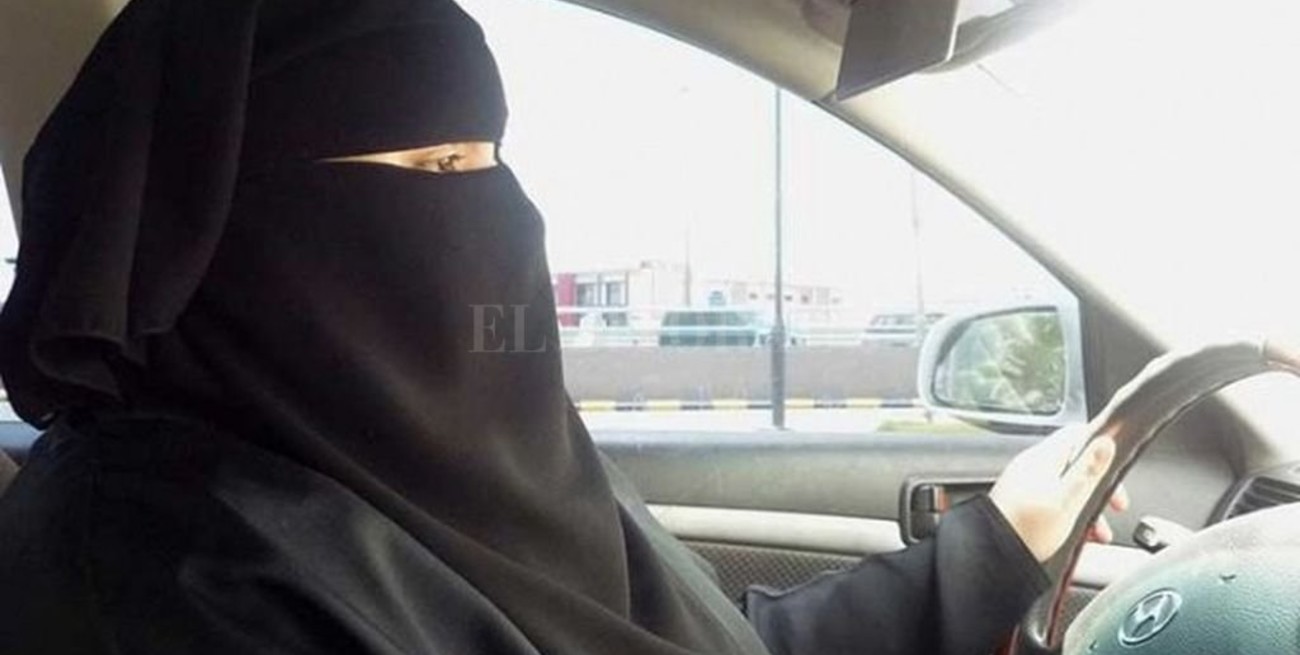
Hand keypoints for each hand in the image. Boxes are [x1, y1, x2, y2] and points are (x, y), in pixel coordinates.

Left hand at [989, 425, 1129, 561]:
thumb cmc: (1024, 529)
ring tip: (1099, 533)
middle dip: (1100, 488)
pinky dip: (1070, 519)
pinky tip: (1079, 538)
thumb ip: (1088, 471)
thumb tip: (1105, 441)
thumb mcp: (1066, 500)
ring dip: (1088, 509)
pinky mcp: (1022, 507)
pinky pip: (1054, 505)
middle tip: (1115, 506)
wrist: (990, 556)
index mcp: (1042, 459)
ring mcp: (1026, 487)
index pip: (1077, 435)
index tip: (1118, 469)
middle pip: (1076, 466)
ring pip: (1067, 489)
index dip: (1102, 447)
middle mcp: (1032, 469)